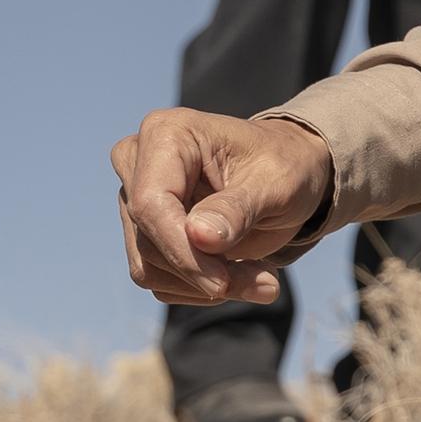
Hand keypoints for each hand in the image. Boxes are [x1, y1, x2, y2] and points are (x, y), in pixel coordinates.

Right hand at [111, 110, 331, 307]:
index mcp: (167, 134)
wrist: (286, 172)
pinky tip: (238, 273)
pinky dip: (199, 288)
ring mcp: (133, 199)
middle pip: (149, 240)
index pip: (152, 204)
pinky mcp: (142, 232)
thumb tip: (198, 236)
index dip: (182, 251)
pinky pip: (158, 279)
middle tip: (265, 284)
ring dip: (205, 285)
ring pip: (150, 267)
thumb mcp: (277, 182)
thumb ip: (237, 208)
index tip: (221, 284)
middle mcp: (137, 162)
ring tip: (260, 278)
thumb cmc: (285, 165)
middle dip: (205, 272)